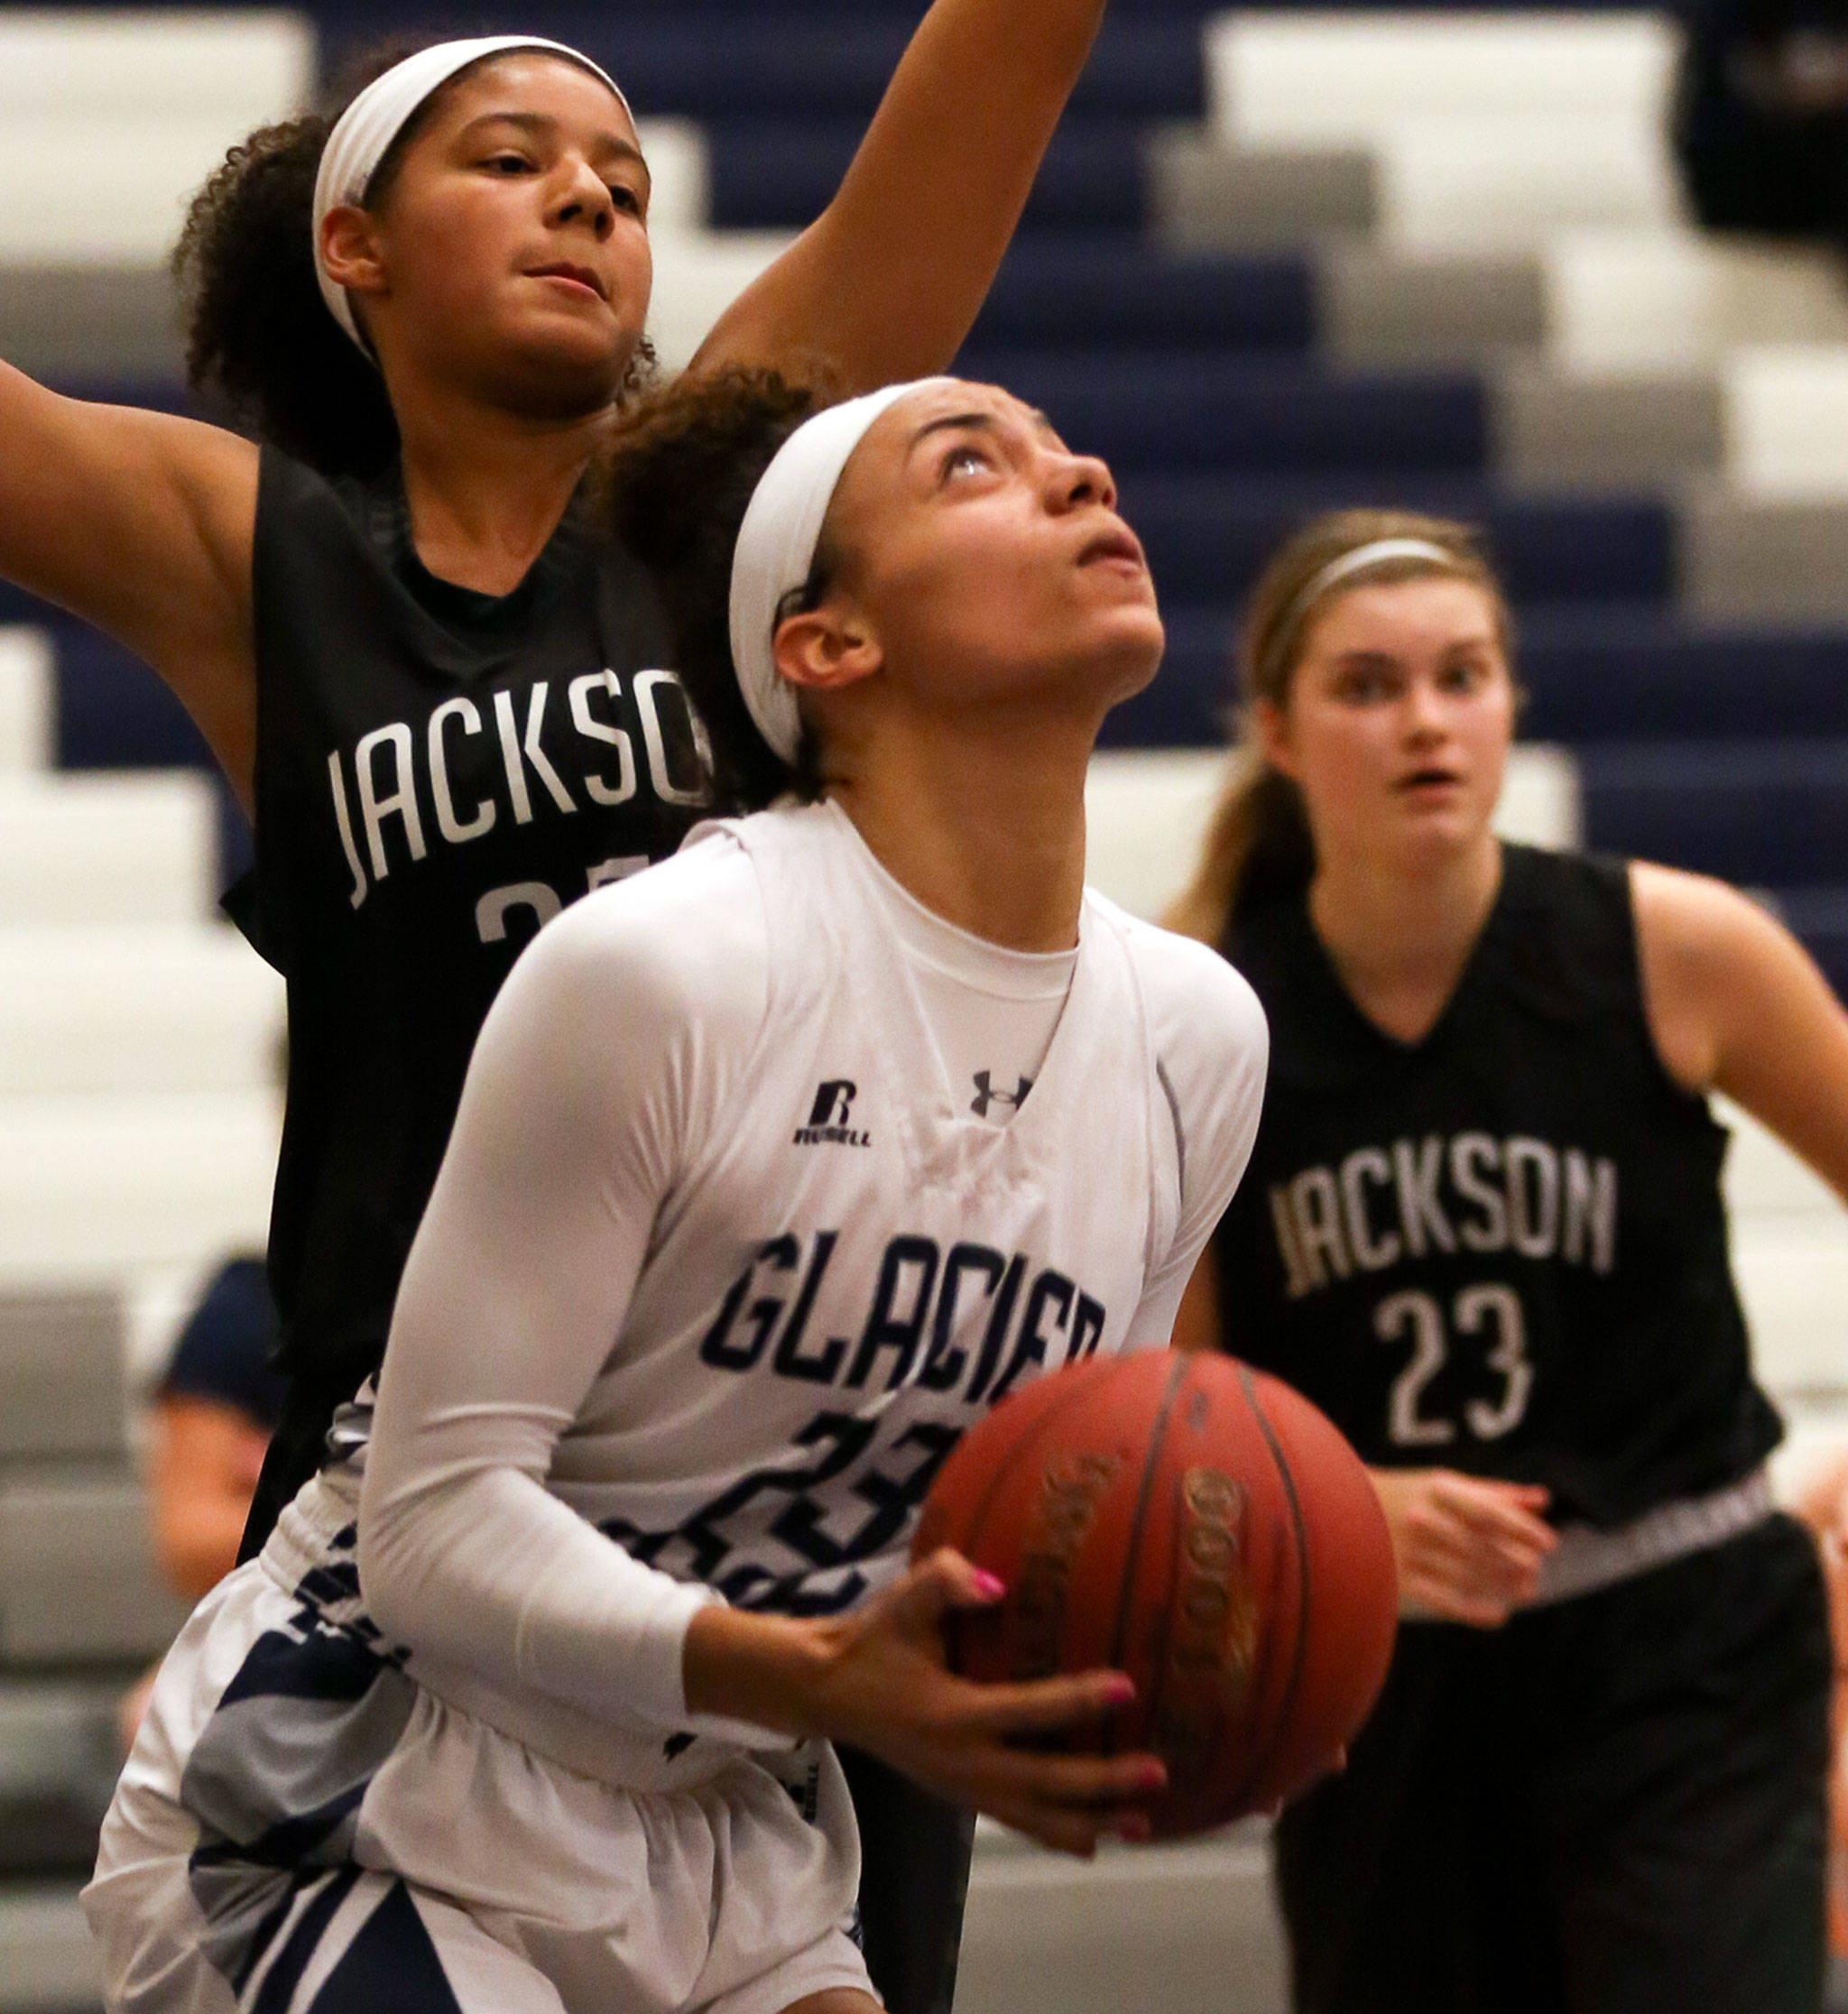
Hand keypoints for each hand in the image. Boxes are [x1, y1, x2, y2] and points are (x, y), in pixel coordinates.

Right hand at [686, 1549, 1166, 1856]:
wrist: (826, 1692)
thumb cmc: (873, 1639)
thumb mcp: (902, 1602)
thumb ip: (946, 1580)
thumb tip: (996, 1583)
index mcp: (953, 1714)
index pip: (1029, 1711)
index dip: (1079, 1700)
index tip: (1128, 1687)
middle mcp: (963, 1762)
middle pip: (1045, 1783)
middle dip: (1103, 1783)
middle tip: (1159, 1773)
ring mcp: (962, 1787)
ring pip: (1036, 1816)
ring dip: (1090, 1821)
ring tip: (1143, 1823)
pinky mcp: (961, 1796)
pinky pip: (1017, 1820)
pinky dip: (1057, 1831)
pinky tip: (1094, 1838)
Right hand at [1368, 1468, 1556, 1628]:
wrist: (1333, 1511)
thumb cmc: (1403, 1496)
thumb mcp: (1442, 1485)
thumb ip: (1492, 1493)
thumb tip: (1542, 1499)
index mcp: (1434, 1490)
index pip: (1488, 1511)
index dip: (1523, 1528)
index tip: (1550, 1543)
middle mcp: (1421, 1519)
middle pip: (1480, 1543)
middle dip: (1514, 1559)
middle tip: (1538, 1571)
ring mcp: (1408, 1551)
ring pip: (1465, 1573)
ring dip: (1501, 1584)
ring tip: (1526, 1591)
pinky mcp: (1397, 1580)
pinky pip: (1442, 1600)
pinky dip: (1474, 1610)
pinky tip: (1499, 1616)